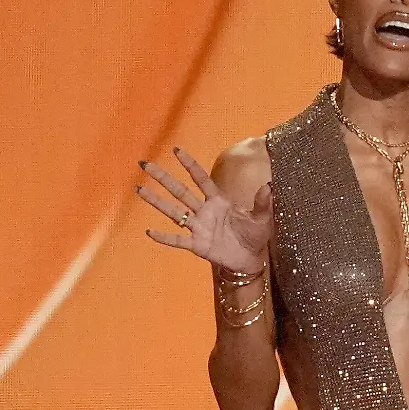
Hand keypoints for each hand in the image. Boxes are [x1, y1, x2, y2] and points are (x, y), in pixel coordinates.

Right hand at [136, 148, 272, 273]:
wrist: (250, 259)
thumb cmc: (254, 235)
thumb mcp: (262, 218)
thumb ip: (263, 202)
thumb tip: (269, 185)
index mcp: (218, 202)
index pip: (201, 179)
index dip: (190, 165)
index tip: (176, 150)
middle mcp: (204, 212)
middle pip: (180, 191)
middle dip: (164, 178)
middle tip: (146, 164)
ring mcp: (198, 228)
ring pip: (174, 212)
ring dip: (157, 201)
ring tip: (139, 189)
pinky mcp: (197, 245)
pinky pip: (178, 240)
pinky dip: (164, 237)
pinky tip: (149, 231)